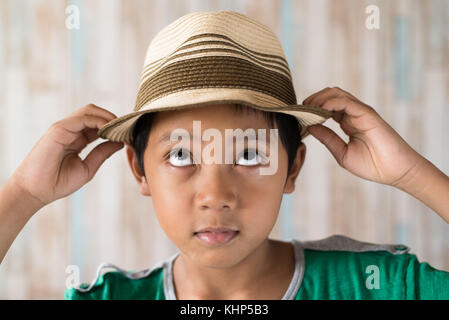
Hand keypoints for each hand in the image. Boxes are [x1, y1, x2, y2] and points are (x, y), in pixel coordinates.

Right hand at [9, 104, 123, 207]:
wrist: (37, 191)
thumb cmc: (58, 182)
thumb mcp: (87, 168)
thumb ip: (102, 153)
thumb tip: (120, 142)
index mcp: (77, 139)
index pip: (98, 125)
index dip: (114, 127)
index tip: (128, 135)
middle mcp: (70, 130)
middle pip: (95, 113)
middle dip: (113, 118)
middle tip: (126, 129)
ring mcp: (64, 128)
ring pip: (90, 111)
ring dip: (108, 117)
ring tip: (119, 129)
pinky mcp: (59, 129)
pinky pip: (83, 118)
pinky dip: (99, 121)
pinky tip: (108, 131)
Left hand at [303, 87, 423, 187]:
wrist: (395, 172)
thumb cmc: (372, 165)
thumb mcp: (342, 153)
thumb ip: (327, 138)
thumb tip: (309, 127)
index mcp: (347, 122)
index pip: (325, 107)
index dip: (310, 110)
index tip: (298, 119)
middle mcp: (353, 114)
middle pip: (328, 95)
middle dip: (311, 100)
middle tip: (300, 112)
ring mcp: (360, 112)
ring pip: (336, 94)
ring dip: (318, 99)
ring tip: (307, 110)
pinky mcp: (367, 114)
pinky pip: (346, 101)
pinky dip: (330, 103)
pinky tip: (319, 111)